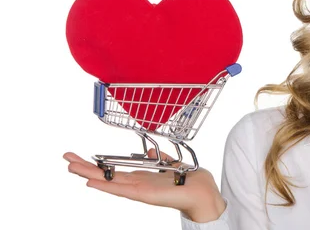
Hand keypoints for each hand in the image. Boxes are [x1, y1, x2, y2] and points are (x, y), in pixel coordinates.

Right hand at [64, 150, 225, 222]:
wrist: (204, 193)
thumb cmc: (192, 182)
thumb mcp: (175, 165)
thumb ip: (163, 159)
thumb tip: (152, 151)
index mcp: (144, 177)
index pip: (116, 170)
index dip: (99, 165)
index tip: (82, 158)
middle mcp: (138, 184)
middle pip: (106, 175)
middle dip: (86, 167)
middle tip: (67, 158)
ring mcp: (139, 191)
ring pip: (108, 182)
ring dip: (89, 174)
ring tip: (71, 167)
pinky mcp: (144, 195)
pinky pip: (121, 190)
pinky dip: (106, 186)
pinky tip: (91, 182)